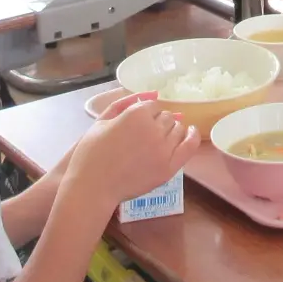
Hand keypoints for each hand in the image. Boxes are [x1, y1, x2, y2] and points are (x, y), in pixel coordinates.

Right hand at [67, 92, 199, 203]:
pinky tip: (190, 133)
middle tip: (145, 136)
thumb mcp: (101, 121)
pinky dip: (192, 137)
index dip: (146, 114)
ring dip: (171, 130)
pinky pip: (189, 146)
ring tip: (160, 139)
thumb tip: (152, 94)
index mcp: (136, 114)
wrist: (92, 187)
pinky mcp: (169, 167)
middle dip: (158, 122)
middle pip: (167, 117)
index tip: (138, 124)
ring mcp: (164, 148)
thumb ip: (124, 103)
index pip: (153, 106)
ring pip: (178, 129)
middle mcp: (154, 128)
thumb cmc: (91, 153)